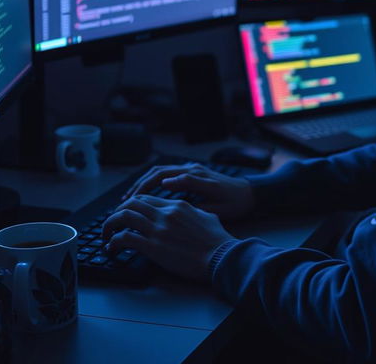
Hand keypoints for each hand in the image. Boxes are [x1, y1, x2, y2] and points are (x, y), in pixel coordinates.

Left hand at [101, 194, 234, 281]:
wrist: (221, 256)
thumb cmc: (217, 240)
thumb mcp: (206, 217)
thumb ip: (192, 212)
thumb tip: (188, 214)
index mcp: (177, 205)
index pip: (147, 198)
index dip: (132, 205)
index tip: (126, 215)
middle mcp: (165, 213)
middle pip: (132, 203)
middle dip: (117, 212)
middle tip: (112, 224)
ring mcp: (158, 229)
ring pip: (123, 216)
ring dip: (110, 225)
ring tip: (106, 235)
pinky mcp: (153, 246)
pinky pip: (124, 238)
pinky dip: (113, 242)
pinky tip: (111, 248)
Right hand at [121, 162, 256, 220]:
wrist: (250, 193)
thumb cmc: (235, 202)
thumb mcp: (218, 205)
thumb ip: (195, 198)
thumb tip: (168, 189)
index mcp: (196, 177)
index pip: (165, 178)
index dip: (147, 188)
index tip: (133, 202)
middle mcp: (192, 169)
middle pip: (158, 172)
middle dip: (139, 185)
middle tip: (124, 202)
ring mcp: (191, 170)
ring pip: (161, 172)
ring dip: (143, 183)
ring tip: (129, 199)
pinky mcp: (192, 173)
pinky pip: (167, 174)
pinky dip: (153, 182)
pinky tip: (145, 195)